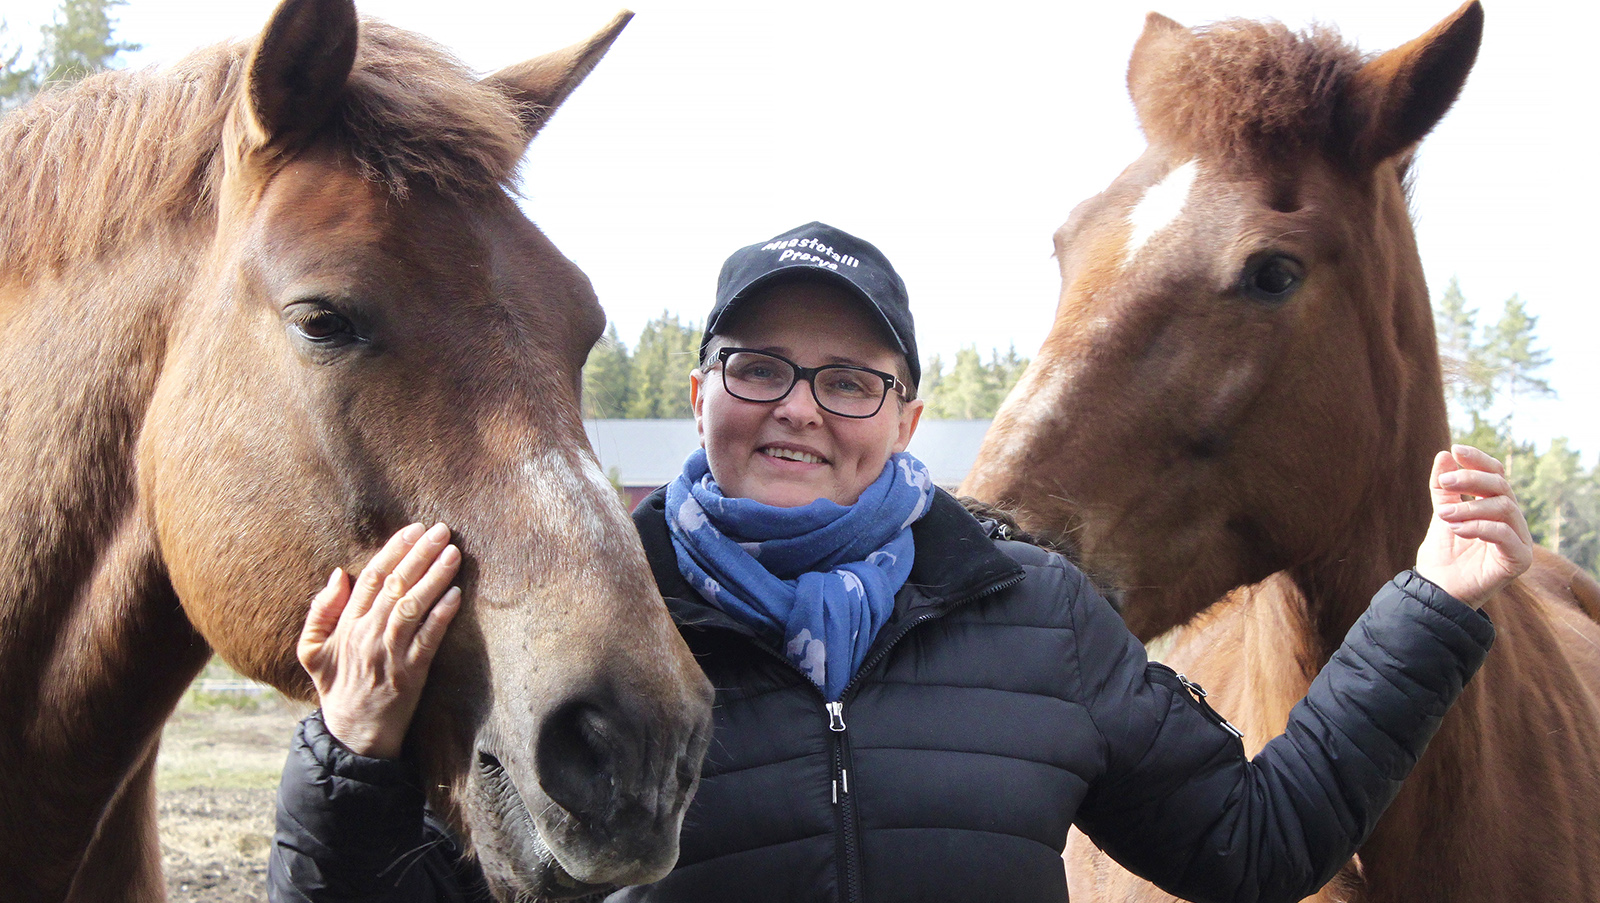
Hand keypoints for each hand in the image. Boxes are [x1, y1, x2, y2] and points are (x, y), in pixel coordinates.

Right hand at [298, 522, 462, 757]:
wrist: (353, 736)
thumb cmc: (337, 688)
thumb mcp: (312, 651)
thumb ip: (320, 612)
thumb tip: (339, 574)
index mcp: (347, 625)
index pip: (373, 578)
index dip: (394, 550)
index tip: (414, 530)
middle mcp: (368, 634)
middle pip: (396, 585)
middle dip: (420, 554)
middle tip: (441, 530)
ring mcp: (391, 653)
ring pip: (413, 607)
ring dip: (434, 577)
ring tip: (453, 553)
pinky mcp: (412, 674)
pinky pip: (428, 639)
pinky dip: (442, 616)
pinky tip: (456, 595)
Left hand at [1413, 445, 1532, 607]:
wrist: (1439, 591)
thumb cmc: (1443, 555)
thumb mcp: (1441, 513)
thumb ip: (1443, 488)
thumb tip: (1445, 454)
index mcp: (1496, 507)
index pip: (1497, 475)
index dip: (1479, 460)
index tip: (1456, 450)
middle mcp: (1512, 521)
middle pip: (1502, 487)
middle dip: (1472, 479)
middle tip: (1445, 482)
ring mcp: (1519, 540)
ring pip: (1504, 507)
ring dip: (1470, 506)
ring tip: (1443, 515)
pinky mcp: (1520, 560)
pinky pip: (1505, 535)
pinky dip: (1479, 527)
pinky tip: (1457, 529)